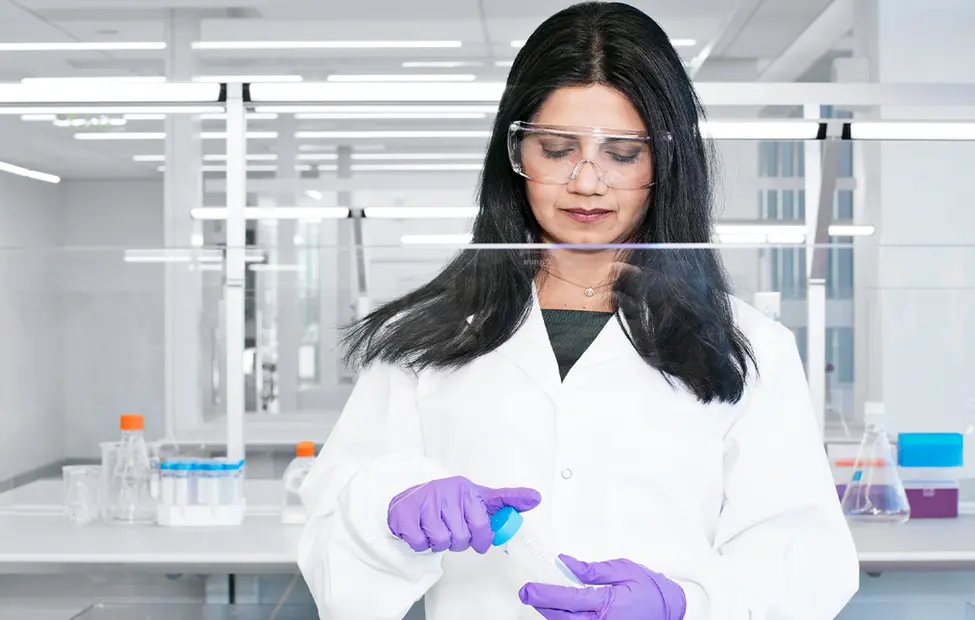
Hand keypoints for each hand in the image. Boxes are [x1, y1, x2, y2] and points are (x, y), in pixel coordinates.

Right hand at [387, 475, 540, 554]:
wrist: (409, 500)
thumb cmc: (447, 502)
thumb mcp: (476, 498)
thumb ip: (504, 501)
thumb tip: (535, 497)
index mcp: (468, 490)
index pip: (486, 518)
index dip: (484, 534)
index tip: (488, 528)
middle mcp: (449, 492)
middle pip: (464, 536)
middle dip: (460, 541)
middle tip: (453, 531)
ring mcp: (426, 501)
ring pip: (443, 541)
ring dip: (440, 543)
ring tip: (437, 530)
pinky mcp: (406, 513)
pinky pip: (421, 543)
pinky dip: (421, 543)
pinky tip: (421, 530)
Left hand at [519, 555, 685, 619]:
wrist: (669, 609)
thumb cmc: (650, 590)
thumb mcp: (622, 570)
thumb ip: (592, 570)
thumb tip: (566, 564)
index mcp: (608, 604)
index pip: (569, 599)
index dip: (545, 593)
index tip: (529, 588)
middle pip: (561, 618)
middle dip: (541, 605)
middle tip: (528, 592)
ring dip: (551, 613)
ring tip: (542, 598)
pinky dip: (565, 619)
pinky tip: (559, 609)